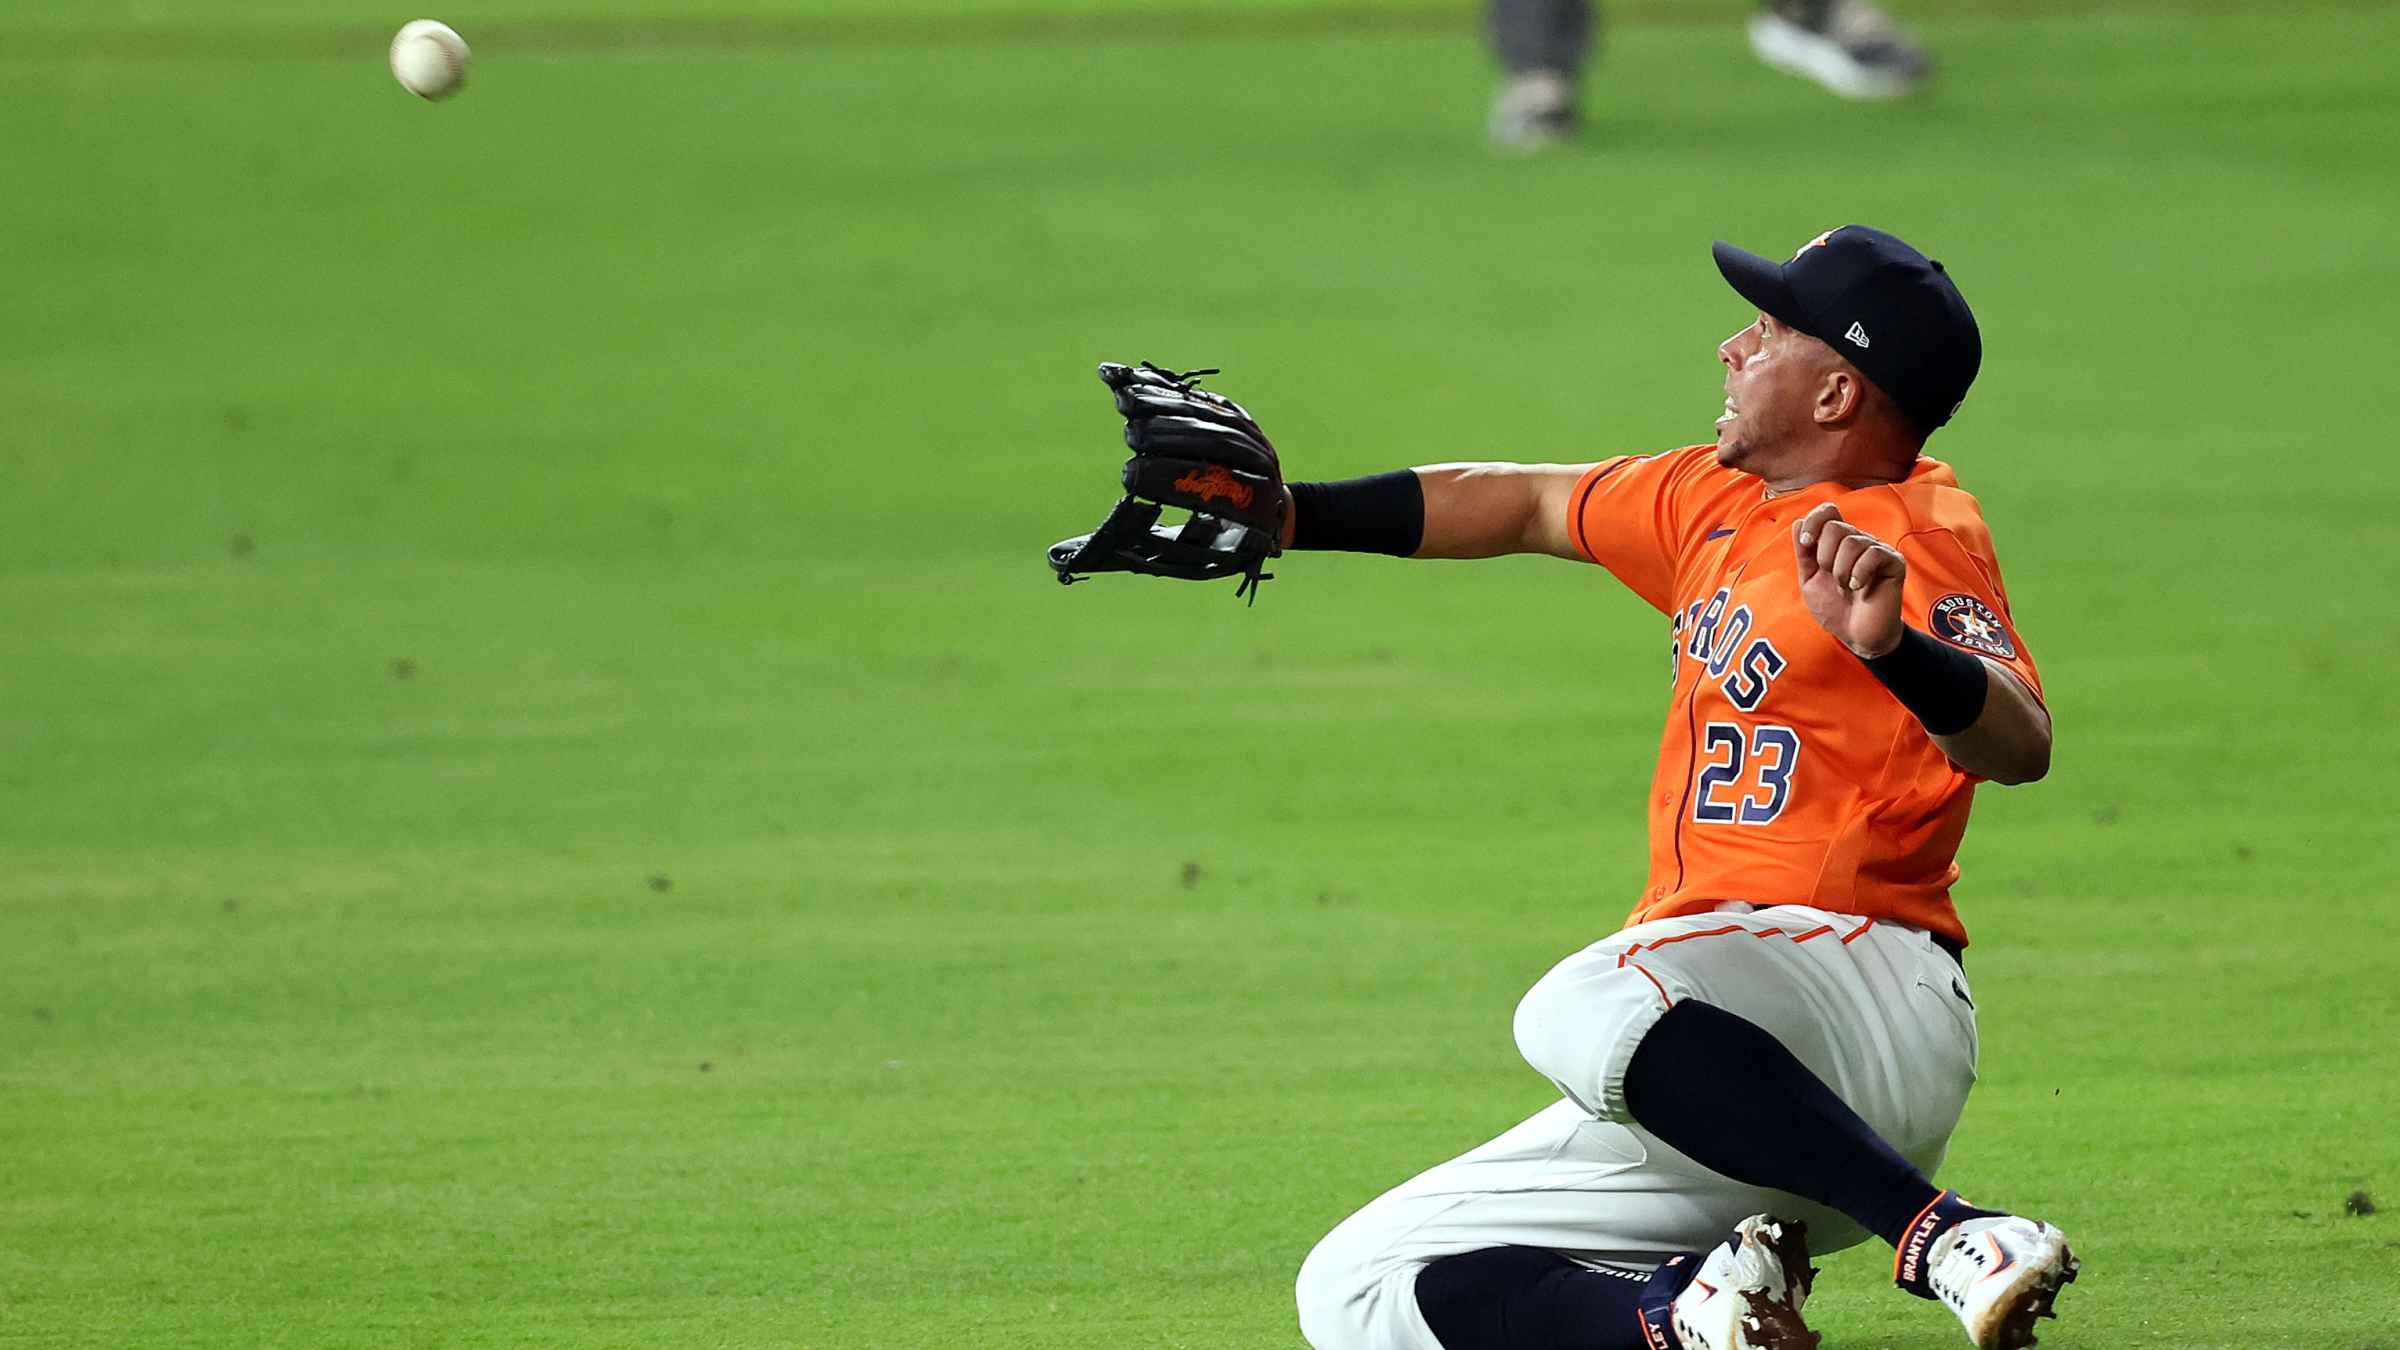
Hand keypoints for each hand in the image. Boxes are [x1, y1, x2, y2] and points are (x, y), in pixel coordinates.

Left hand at [1793, 502, 1905, 658]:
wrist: (1857, 636)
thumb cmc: (1836, 610)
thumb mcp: (1810, 581)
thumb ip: (1804, 553)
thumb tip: (1798, 522)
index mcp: (1838, 542)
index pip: (1828, 511)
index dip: (1814, 521)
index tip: (1806, 543)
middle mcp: (1859, 541)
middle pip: (1836, 526)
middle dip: (1824, 555)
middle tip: (1831, 577)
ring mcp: (1877, 551)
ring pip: (1853, 541)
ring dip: (1841, 569)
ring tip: (1845, 587)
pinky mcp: (1894, 563)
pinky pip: (1874, 553)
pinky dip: (1859, 572)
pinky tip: (1859, 587)